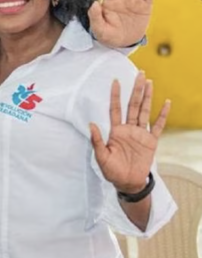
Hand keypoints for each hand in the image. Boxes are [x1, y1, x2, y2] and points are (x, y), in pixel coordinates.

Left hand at [90, 72, 170, 193]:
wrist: (127, 183)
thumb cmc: (112, 171)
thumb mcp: (101, 156)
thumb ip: (97, 141)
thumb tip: (91, 124)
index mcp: (115, 131)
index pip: (115, 109)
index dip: (115, 95)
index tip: (115, 81)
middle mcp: (128, 129)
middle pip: (132, 105)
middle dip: (135, 90)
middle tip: (139, 74)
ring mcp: (140, 134)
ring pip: (144, 111)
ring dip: (147, 97)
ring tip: (150, 82)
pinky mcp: (151, 141)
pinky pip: (158, 125)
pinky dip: (162, 115)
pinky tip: (166, 103)